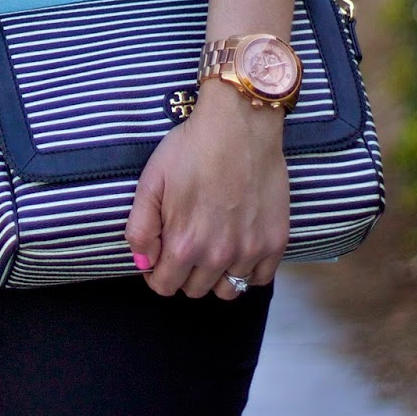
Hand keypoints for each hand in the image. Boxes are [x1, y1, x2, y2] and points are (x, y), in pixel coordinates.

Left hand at [124, 80, 289, 299]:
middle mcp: (218, 255)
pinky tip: (239, 247)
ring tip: (212, 249)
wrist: (240, 124)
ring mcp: (250, 250)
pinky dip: (248, 270)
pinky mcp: (276, 241)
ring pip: (229, 290)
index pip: (165, 287)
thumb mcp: (150, 182)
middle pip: (195, 290)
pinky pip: (260, 279)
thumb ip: (141, 229)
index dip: (158, 273)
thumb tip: (144, 263)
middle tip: (187, 244)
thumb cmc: (191, 149)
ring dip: (216, 276)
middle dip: (184, 273)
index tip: (161, 256)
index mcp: (184, 244)